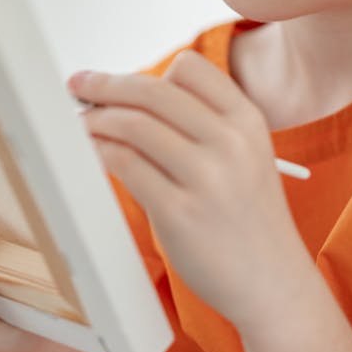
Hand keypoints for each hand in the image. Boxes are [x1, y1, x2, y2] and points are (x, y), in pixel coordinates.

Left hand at [71, 50, 308, 329]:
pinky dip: (100, 152)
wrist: (273, 283)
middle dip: (105, 85)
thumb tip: (131, 98)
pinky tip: (93, 153)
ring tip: (81, 125)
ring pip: (134, 125)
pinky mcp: (180, 213)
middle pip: (153, 92)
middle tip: (78, 86)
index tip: (115, 81)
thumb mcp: (247, 155)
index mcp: (248, 120)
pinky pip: (126, 165)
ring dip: (96, 119)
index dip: (148, 72)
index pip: (190, 68)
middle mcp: (231, 142)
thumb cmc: (246, 217)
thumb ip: (204, 124)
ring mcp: (207, 178)